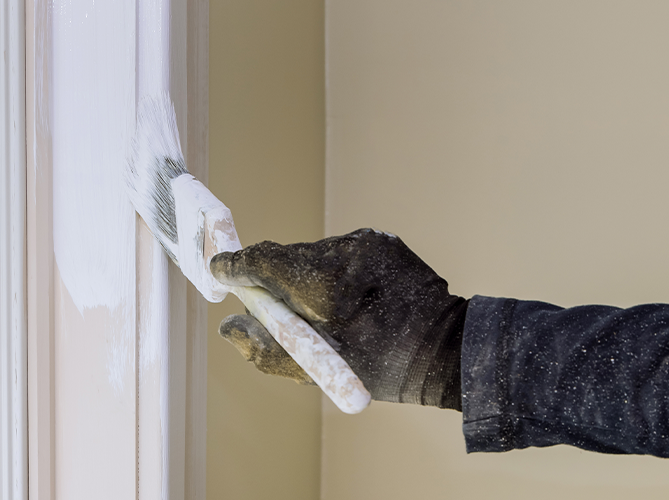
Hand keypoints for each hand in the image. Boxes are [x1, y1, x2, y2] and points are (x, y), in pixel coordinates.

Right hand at [209, 228, 466, 408]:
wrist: (449, 350)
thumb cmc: (385, 367)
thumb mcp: (319, 369)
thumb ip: (265, 349)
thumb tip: (230, 327)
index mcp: (326, 284)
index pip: (264, 260)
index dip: (237, 266)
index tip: (220, 270)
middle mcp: (344, 252)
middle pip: (286, 258)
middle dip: (274, 280)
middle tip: (275, 310)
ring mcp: (366, 242)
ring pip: (313, 256)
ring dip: (307, 280)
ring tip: (327, 314)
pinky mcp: (382, 241)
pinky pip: (341, 255)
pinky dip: (334, 275)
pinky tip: (351, 301)